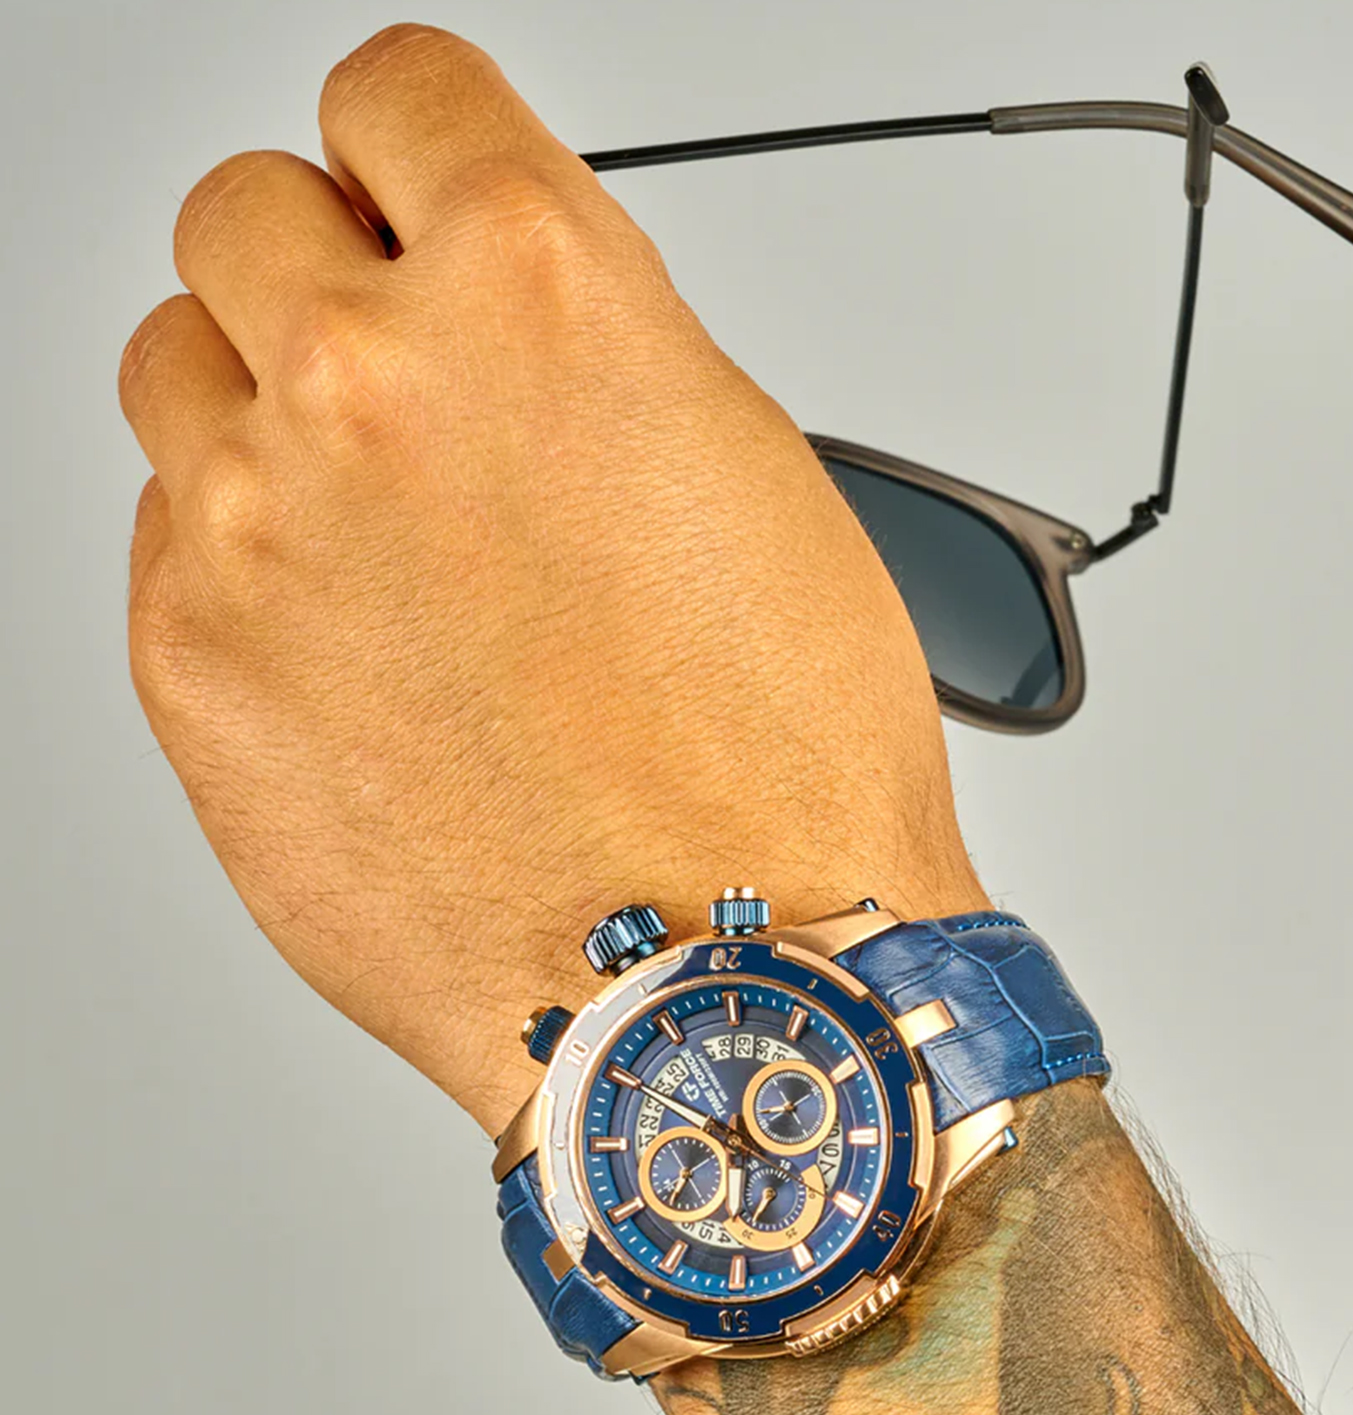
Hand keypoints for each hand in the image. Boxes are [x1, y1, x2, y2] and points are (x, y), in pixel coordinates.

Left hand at [118, 24, 986, 1133]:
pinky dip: (246, 563)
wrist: (720, 978)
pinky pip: (167, 538)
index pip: (400, 92)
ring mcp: (260, 526)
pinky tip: (356, 647)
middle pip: (248, 214)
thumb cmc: (780, 767)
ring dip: (261, 411)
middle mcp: (378, 383)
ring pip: (176, 365)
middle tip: (395, 373)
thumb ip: (590, 352)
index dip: (419, 143)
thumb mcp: (748, 476)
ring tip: (372, 526)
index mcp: (545, 294)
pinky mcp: (192, 667)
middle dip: (325, 274)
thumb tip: (498, 324)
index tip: (416, 190)